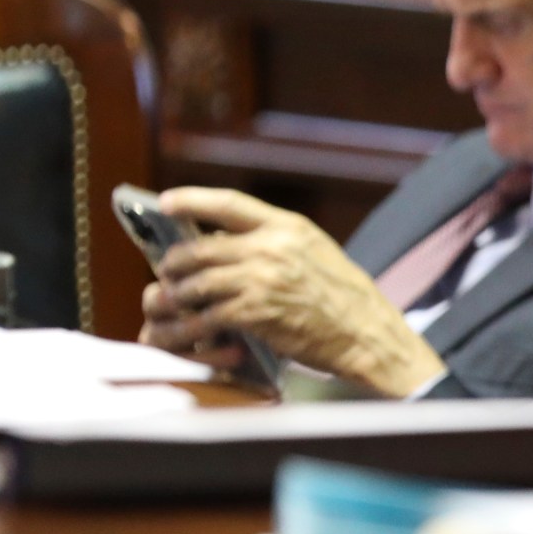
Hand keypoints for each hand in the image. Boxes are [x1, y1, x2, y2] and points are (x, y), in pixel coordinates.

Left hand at [135, 188, 445, 397]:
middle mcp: (272, 247)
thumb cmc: (343, 296)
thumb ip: (274, 242)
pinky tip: (191, 328)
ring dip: (179, 293)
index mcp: (287, 227)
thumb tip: (225, 241)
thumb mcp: (314, 251)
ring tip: (174, 300)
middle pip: (201, 247)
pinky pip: (208, 314)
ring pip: (198, 282)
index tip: (165, 201)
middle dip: (175, 261)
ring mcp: (262, 280)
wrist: (367, 334)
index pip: (228, 203)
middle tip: (167, 269)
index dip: (191, 199)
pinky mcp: (256, 313)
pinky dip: (194, 323)